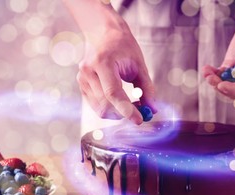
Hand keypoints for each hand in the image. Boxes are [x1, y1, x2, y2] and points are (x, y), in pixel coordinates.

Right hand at [71, 3, 156, 124]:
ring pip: (100, 109)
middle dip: (124, 113)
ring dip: (118, 113)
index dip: (126, 109)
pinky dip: (111, 109)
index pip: (113, 93)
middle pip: (106, 104)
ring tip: (132, 104)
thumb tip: (152, 109)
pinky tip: (120, 101)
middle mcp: (88, 71)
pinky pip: (96, 106)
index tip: (139, 120)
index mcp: (102, 62)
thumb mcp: (139, 64)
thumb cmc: (123, 47)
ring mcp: (82, 80)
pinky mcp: (82, 86)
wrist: (103, 35)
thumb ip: (147, 87)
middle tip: (140, 113)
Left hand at [203, 19, 234, 98]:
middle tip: (210, 79)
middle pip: (233, 89)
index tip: (221, 85)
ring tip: (206, 72)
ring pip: (224, 82)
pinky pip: (220, 73)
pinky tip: (206, 69)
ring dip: (214, 80)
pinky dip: (212, 72)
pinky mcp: (231, 66)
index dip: (233, 89)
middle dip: (220, 86)